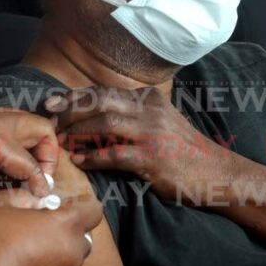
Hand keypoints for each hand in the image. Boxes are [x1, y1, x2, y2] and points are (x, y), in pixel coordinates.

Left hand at [0, 108, 58, 217]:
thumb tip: (12, 215)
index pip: (30, 162)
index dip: (40, 185)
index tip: (42, 200)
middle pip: (41, 129)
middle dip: (47, 155)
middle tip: (39, 179)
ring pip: (26, 122)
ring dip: (33, 145)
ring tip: (25, 172)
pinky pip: (9, 123)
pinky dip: (16, 140)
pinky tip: (3, 165)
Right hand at [0, 155, 102, 265]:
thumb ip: (22, 196)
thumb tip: (33, 200)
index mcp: (66, 226)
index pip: (93, 210)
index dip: (79, 204)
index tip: (59, 206)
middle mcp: (73, 253)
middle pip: (82, 236)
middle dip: (66, 230)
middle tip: (37, 227)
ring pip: (69, 259)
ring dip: (55, 252)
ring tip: (24, 250)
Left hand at [47, 86, 232, 202]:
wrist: (216, 172)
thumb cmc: (183, 151)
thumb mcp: (160, 123)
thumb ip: (132, 116)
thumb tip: (93, 118)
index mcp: (149, 99)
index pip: (103, 92)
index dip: (74, 97)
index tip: (52, 103)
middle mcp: (150, 110)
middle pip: (100, 102)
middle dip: (69, 110)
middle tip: (49, 119)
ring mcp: (152, 133)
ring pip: (104, 124)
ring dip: (77, 133)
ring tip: (59, 142)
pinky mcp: (153, 158)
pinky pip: (114, 154)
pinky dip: (92, 157)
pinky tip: (79, 161)